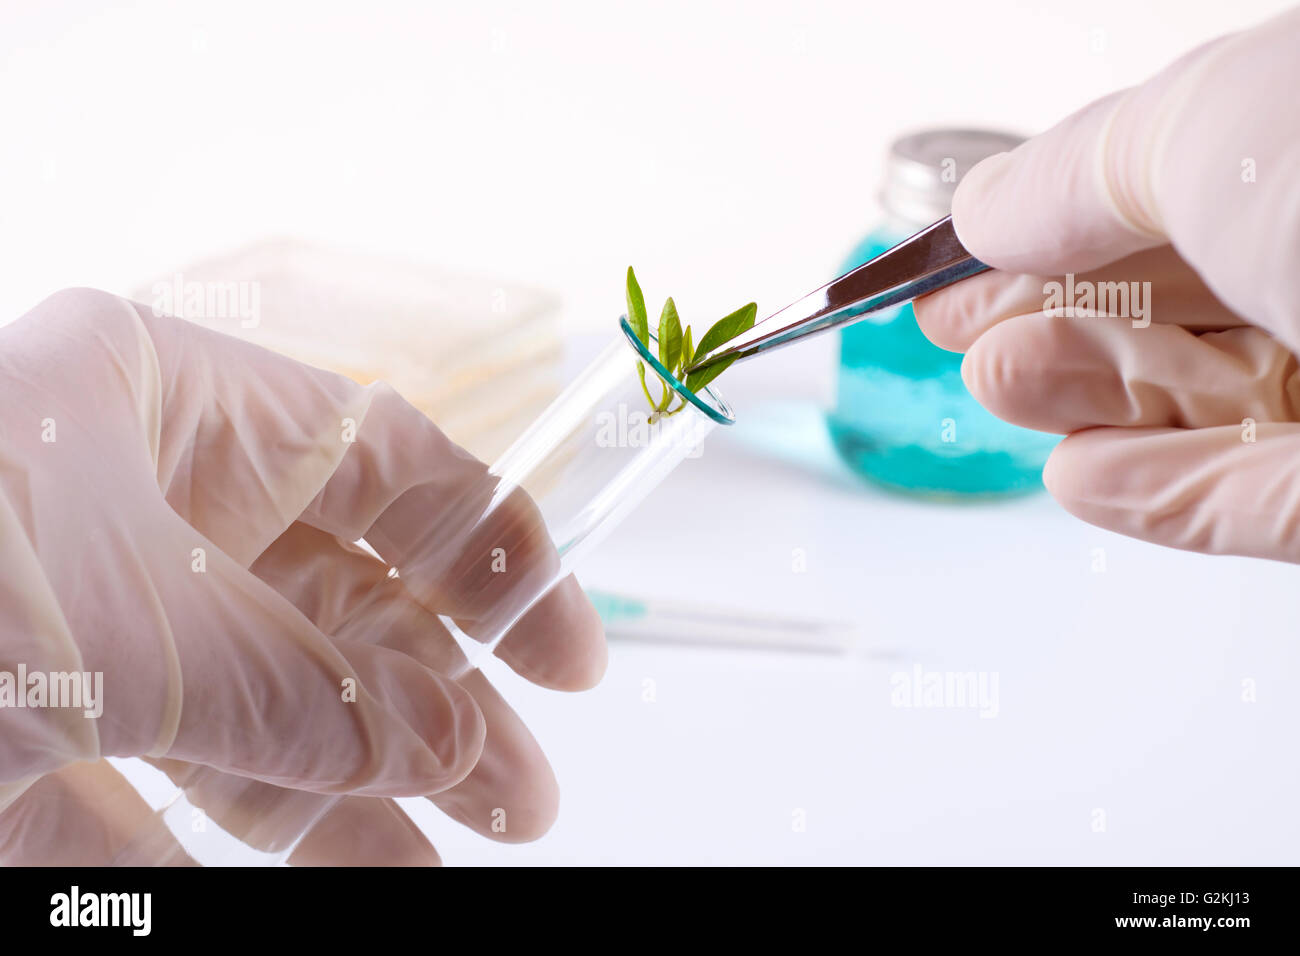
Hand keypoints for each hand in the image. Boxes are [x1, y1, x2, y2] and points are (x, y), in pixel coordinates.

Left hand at [0, 288, 604, 864]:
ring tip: (437, 860)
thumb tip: (446, 744)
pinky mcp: (17, 731)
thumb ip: (298, 689)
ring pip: (253, 707)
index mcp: (158, 402)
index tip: (567, 658)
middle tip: (516, 792)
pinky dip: (235, 843)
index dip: (493, 555)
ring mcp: (74, 618)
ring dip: (352, 792)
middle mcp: (127, 503)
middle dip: (434, 704)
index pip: (383, 462)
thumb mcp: (129, 622)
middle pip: (334, 603)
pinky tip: (330, 879)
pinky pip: (149, 794)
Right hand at [914, 7, 1299, 561]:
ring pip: (1210, 402)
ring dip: (1090, 397)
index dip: (1050, 223)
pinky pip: (1256, 504)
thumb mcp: (1224, 125)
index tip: (955, 260)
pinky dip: (1163, 492)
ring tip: (1003, 383)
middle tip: (958, 328)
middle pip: (1186, 299)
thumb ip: (1088, 166)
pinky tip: (1079, 476)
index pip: (1176, 188)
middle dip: (1059, 314)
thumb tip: (990, 202)